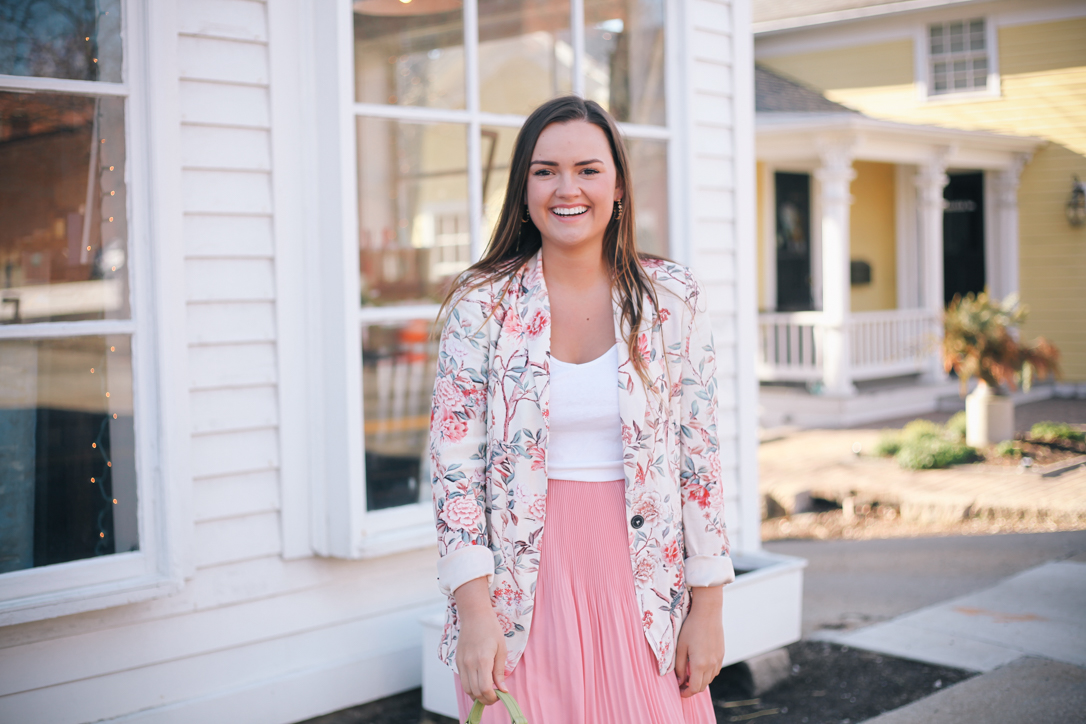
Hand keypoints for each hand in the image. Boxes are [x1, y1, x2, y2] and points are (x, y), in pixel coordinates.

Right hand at [454, 577, 507, 705]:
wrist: (474, 615)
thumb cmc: (491, 629)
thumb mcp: (501, 649)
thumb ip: (500, 671)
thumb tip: (503, 689)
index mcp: (483, 660)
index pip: (484, 689)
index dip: (492, 698)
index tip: (500, 696)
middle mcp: (469, 664)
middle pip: (474, 692)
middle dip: (485, 700)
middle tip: (495, 697)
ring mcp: (462, 663)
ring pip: (467, 689)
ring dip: (477, 695)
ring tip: (488, 692)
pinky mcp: (458, 661)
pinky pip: (463, 680)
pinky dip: (471, 687)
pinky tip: (480, 683)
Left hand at [675, 585, 724, 697]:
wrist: (708, 612)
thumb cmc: (691, 628)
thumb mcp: (680, 646)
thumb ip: (678, 666)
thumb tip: (679, 680)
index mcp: (699, 664)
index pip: (694, 688)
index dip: (686, 693)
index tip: (679, 692)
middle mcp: (711, 665)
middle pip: (702, 686)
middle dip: (692, 689)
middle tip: (682, 684)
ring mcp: (718, 660)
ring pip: (709, 679)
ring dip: (700, 681)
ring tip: (689, 674)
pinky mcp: (722, 654)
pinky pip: (715, 670)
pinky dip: (707, 673)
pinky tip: (699, 666)